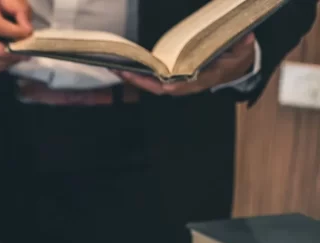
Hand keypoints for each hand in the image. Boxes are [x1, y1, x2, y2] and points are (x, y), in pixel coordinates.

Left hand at [119, 33, 255, 95]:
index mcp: (202, 79)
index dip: (166, 85)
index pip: (181, 87)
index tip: (154, 82)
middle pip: (158, 87)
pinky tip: (126, 65)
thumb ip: (243, 45)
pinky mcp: (173, 75)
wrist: (237, 67)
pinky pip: (153, 77)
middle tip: (120, 69)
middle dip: (138, 81)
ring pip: (152, 83)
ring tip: (116, 67)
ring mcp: (178, 81)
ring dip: (134, 76)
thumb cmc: (238, 59)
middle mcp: (186, 83)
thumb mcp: (243, 52)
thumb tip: (246, 36)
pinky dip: (139, 73)